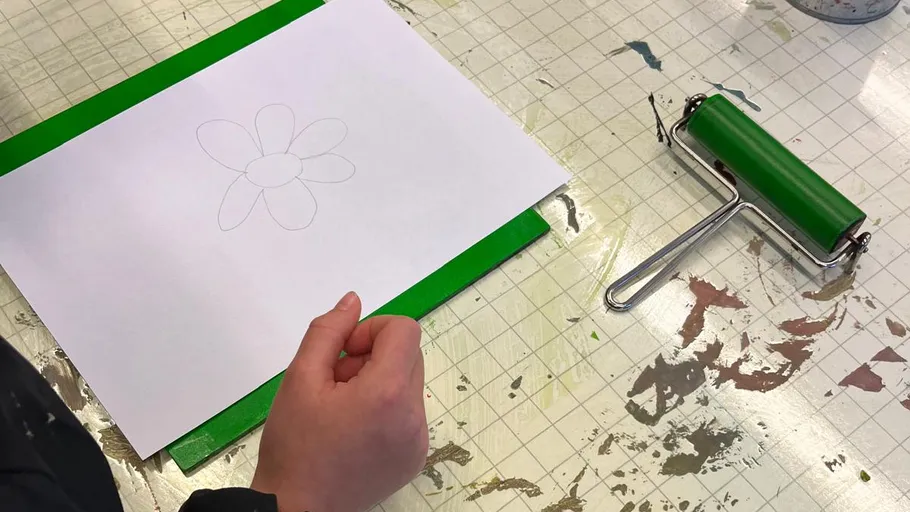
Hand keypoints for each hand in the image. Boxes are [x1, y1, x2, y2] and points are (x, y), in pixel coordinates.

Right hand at [251, 292, 427, 511]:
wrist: (297, 510)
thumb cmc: (294, 445)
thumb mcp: (300, 378)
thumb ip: (328, 331)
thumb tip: (353, 301)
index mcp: (388, 393)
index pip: (405, 330)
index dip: (371, 330)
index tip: (343, 354)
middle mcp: (415, 416)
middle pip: (409, 354)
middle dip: (373, 356)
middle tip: (335, 382)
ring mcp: (419, 440)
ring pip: (408, 382)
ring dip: (378, 382)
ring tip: (341, 409)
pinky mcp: (415, 457)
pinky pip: (409, 412)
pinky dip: (386, 409)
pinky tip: (354, 430)